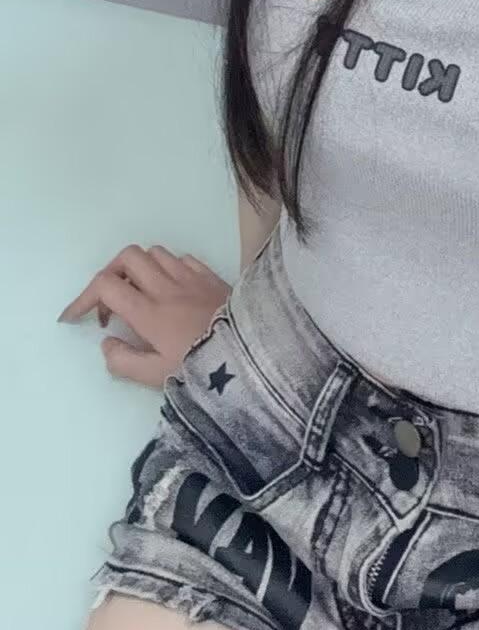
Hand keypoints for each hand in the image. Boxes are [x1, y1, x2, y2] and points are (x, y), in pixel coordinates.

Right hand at [58, 245, 230, 387]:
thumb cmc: (203, 368)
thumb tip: (107, 342)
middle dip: (110, 274)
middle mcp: (166, 287)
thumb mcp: (157, 376)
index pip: (105, 285)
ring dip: (140, 269)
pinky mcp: (211, 276)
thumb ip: (123, 361)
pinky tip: (172, 291)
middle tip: (111, 303)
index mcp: (148, 311)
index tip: (74, 317)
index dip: (83, 298)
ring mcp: (191, 277)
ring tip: (140, 296)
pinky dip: (168, 269)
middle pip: (127, 257)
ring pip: (155, 253)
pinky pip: (182, 259)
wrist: (253, 356)